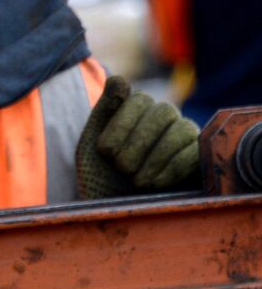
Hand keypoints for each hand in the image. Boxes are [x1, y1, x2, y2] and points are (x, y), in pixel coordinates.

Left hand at [75, 76, 199, 198]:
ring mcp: (183, 135)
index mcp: (135, 110)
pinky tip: (155, 183)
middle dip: (138, 143)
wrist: (112, 210)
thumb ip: (102, 112)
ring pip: (181, 129)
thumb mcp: (89, 145)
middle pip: (162, 111)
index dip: (121, 125)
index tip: (105, 152)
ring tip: (136, 180)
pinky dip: (173, 167)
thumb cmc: (99, 176)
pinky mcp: (198, 155)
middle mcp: (162, 117)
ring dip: (155, 157)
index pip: (138, 99)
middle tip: (121, 168)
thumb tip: (119, 79)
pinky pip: (197, 150)